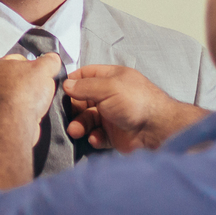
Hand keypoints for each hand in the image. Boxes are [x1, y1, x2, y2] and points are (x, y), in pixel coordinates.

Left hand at [0, 53, 61, 146]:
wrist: (15, 123)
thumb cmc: (22, 94)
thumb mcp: (44, 68)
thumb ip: (50, 60)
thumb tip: (53, 59)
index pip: (19, 59)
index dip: (34, 64)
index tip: (43, 70)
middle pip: (20, 78)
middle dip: (33, 82)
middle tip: (42, 86)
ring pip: (20, 95)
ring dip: (31, 98)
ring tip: (39, 101)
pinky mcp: (2, 116)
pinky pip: (18, 110)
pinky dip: (27, 111)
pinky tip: (33, 112)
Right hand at [63, 65, 208, 151]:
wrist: (157, 130)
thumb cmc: (135, 102)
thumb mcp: (108, 87)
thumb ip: (85, 86)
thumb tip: (65, 85)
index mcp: (111, 78)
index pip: (86, 75)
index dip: (72, 82)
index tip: (58, 90)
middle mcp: (110, 96)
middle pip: (82, 100)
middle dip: (73, 109)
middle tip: (66, 117)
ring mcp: (111, 116)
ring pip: (87, 119)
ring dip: (80, 125)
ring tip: (76, 132)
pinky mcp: (113, 135)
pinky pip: (96, 135)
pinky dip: (93, 137)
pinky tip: (96, 139)